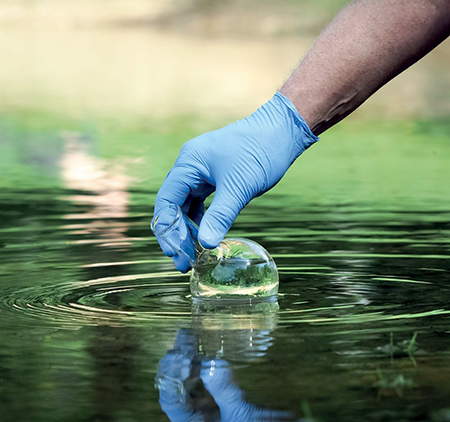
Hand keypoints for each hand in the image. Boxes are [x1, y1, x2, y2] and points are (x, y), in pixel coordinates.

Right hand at [152, 92, 317, 271]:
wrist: (283, 131)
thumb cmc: (260, 152)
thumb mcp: (239, 188)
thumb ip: (221, 216)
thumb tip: (206, 244)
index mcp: (188, 163)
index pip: (166, 200)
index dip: (167, 229)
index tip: (173, 253)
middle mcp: (190, 166)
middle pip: (172, 204)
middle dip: (177, 234)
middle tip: (182, 262)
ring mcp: (202, 170)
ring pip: (186, 204)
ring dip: (188, 229)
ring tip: (193, 255)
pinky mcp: (215, 176)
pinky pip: (200, 201)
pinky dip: (201, 219)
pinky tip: (205, 236)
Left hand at [157, 355, 317, 421]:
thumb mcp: (244, 416)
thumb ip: (225, 391)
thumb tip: (211, 363)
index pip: (173, 403)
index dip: (173, 378)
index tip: (179, 355)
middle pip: (181, 390)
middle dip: (181, 365)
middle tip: (184, 339)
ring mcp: (212, 414)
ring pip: (193, 384)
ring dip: (192, 362)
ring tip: (189, 337)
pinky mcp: (225, 405)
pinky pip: (210, 383)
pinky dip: (207, 368)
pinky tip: (204, 349)